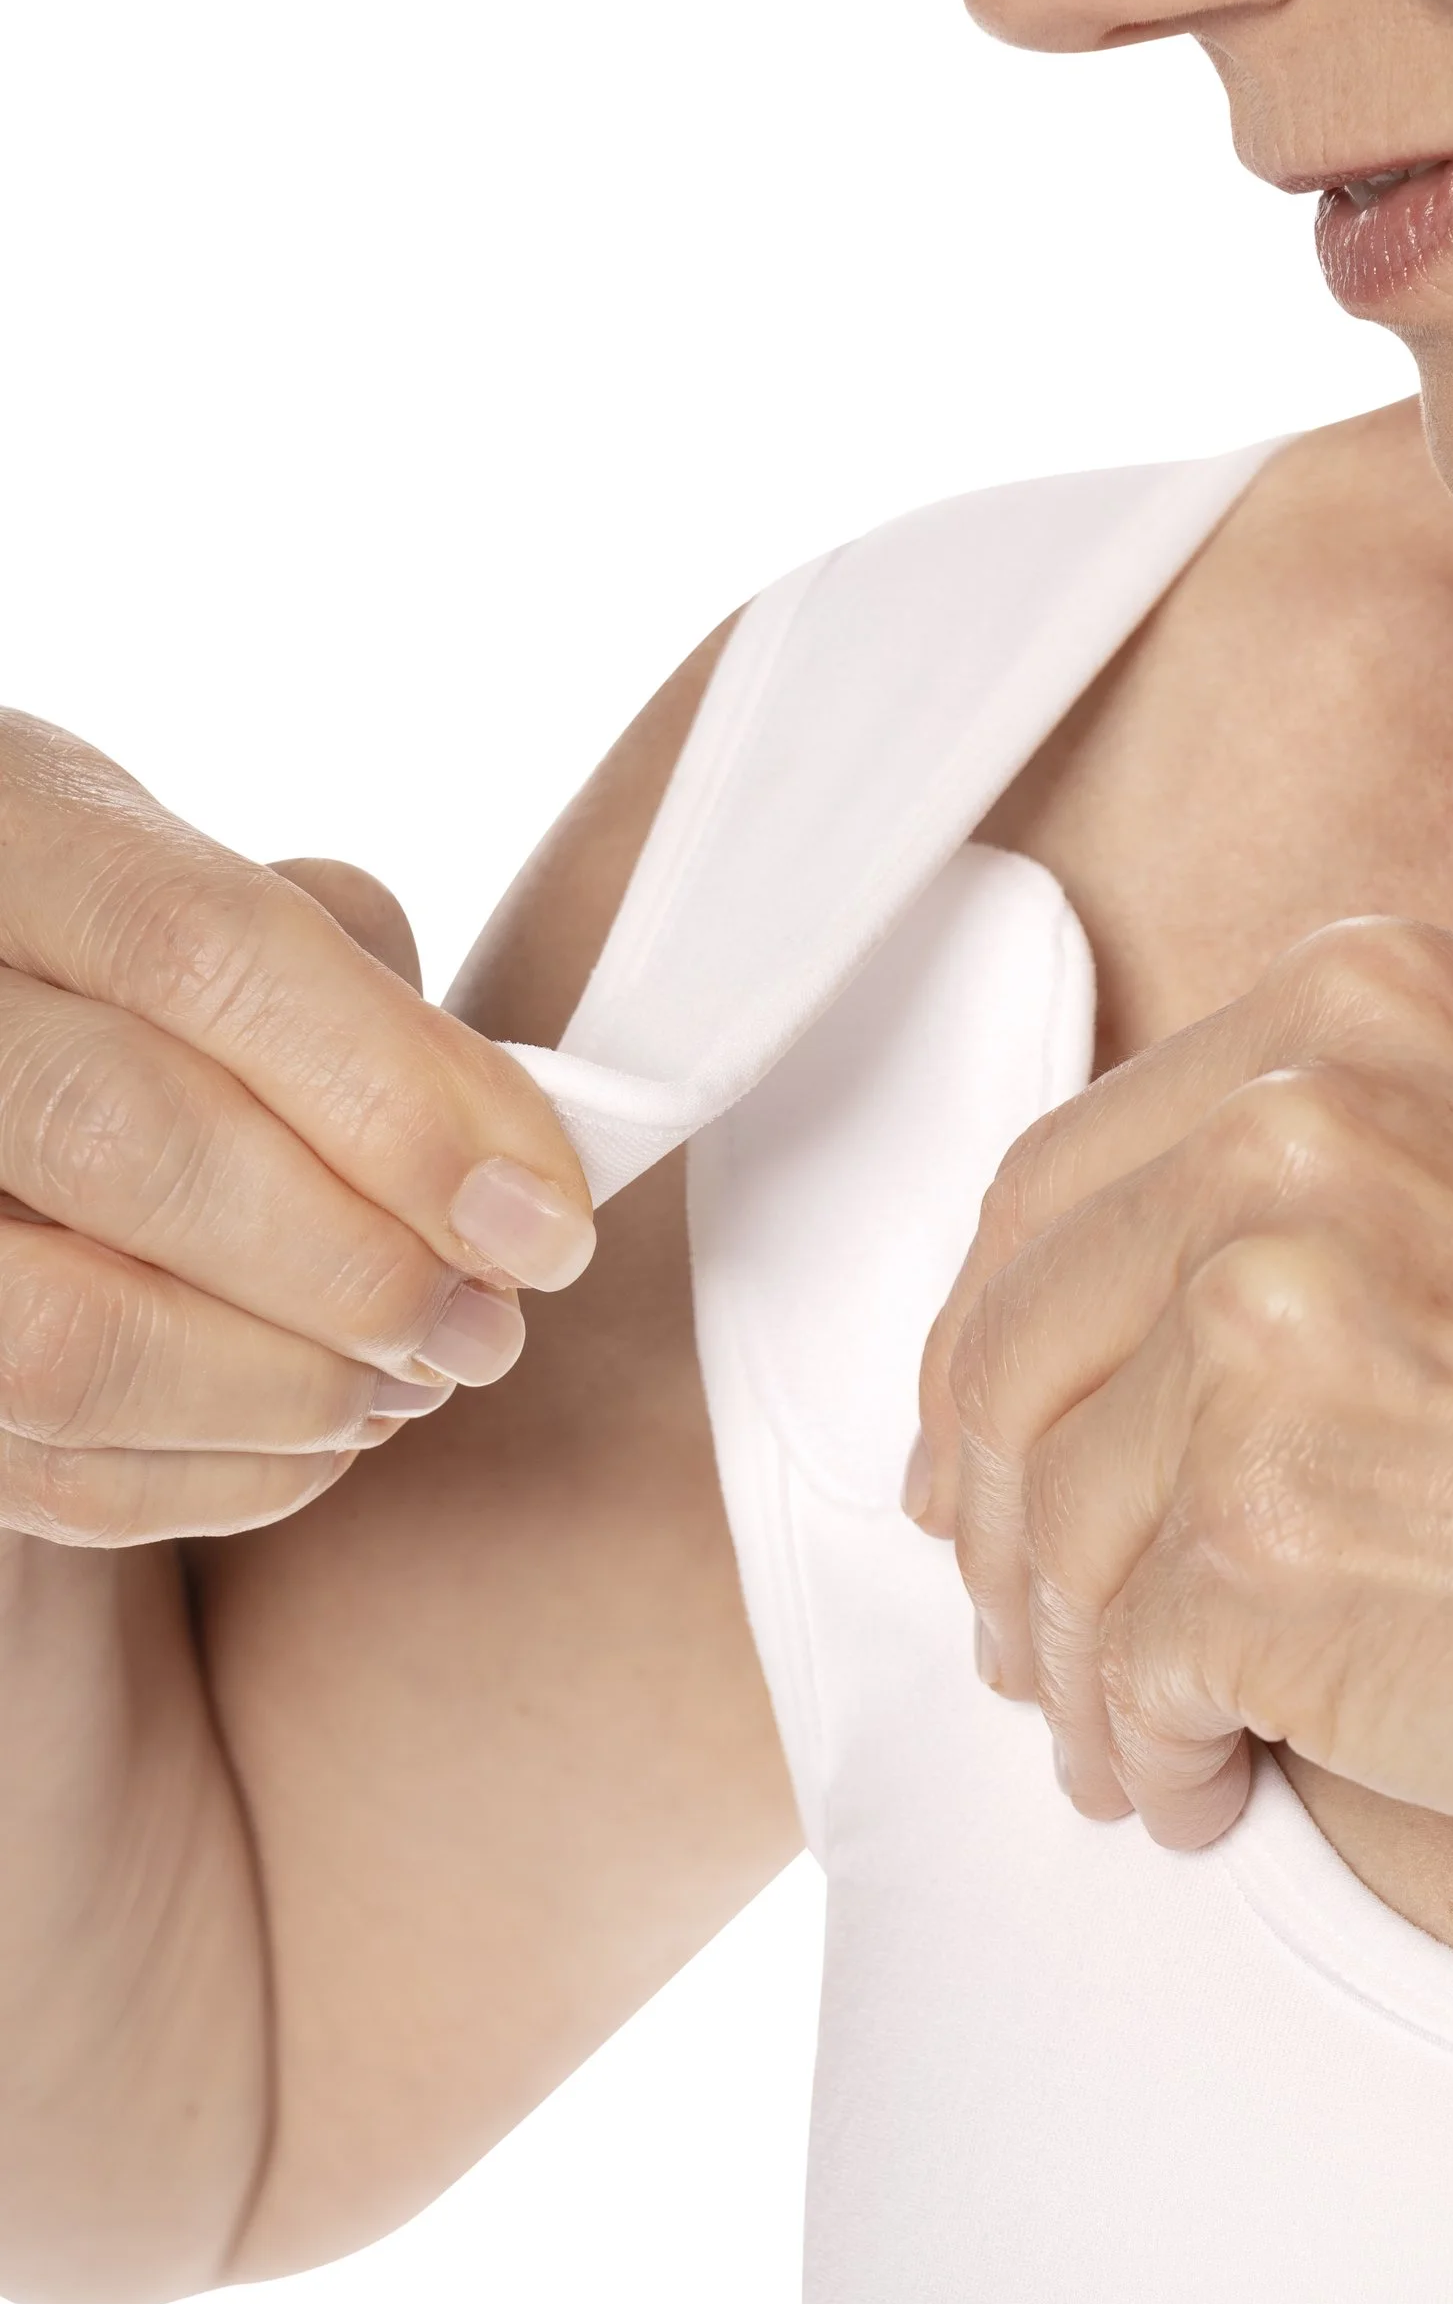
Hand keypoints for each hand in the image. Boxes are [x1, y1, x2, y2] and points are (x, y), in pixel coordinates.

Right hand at [0, 713, 595, 1545]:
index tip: (548, 1219)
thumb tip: (499, 1160)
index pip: (205, 951)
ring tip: (409, 1385)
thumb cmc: (99, 959)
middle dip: (357, 1263)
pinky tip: (315, 1439)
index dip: (403, 1099)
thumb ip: (336, 976)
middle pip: (129, 1139)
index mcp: (6, 823)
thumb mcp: (196, 883)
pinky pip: (35, 1467)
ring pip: (63, 1338)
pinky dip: (210, 1480)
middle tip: (489, 1326)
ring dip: (286, 1391)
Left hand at [913, 918, 1452, 1945]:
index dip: (993, 1347)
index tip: (979, 1451)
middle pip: (1012, 1350)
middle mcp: (1301, 1128)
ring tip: (1141, 1742)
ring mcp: (1271, 1326)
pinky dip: (1139, 1754)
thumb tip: (1029, 1336)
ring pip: (1047, 1526)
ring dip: (1072, 1667)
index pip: (1054, 1184)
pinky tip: (1205, 1790)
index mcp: (1365, 1007)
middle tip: (1029, 1635)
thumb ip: (1297, 1195)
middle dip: (995, 1520)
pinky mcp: (1256, 1534)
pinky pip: (1114, 1670)